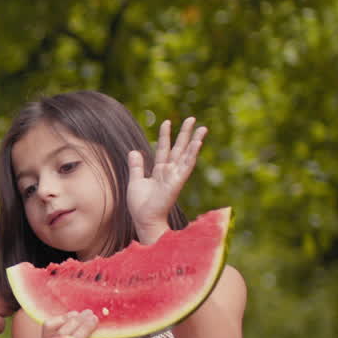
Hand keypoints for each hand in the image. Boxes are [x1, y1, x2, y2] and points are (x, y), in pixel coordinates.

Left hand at [127, 117, 205, 243]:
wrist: (144, 219)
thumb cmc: (140, 204)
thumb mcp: (135, 181)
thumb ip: (136, 166)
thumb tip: (134, 151)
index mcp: (159, 170)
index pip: (163, 148)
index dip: (165, 135)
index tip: (166, 121)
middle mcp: (169, 171)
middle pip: (179, 148)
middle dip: (185, 133)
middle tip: (192, 119)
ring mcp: (175, 176)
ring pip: (186, 154)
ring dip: (194, 141)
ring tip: (203, 128)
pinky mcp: (177, 182)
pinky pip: (186, 166)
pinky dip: (192, 154)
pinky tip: (197, 143)